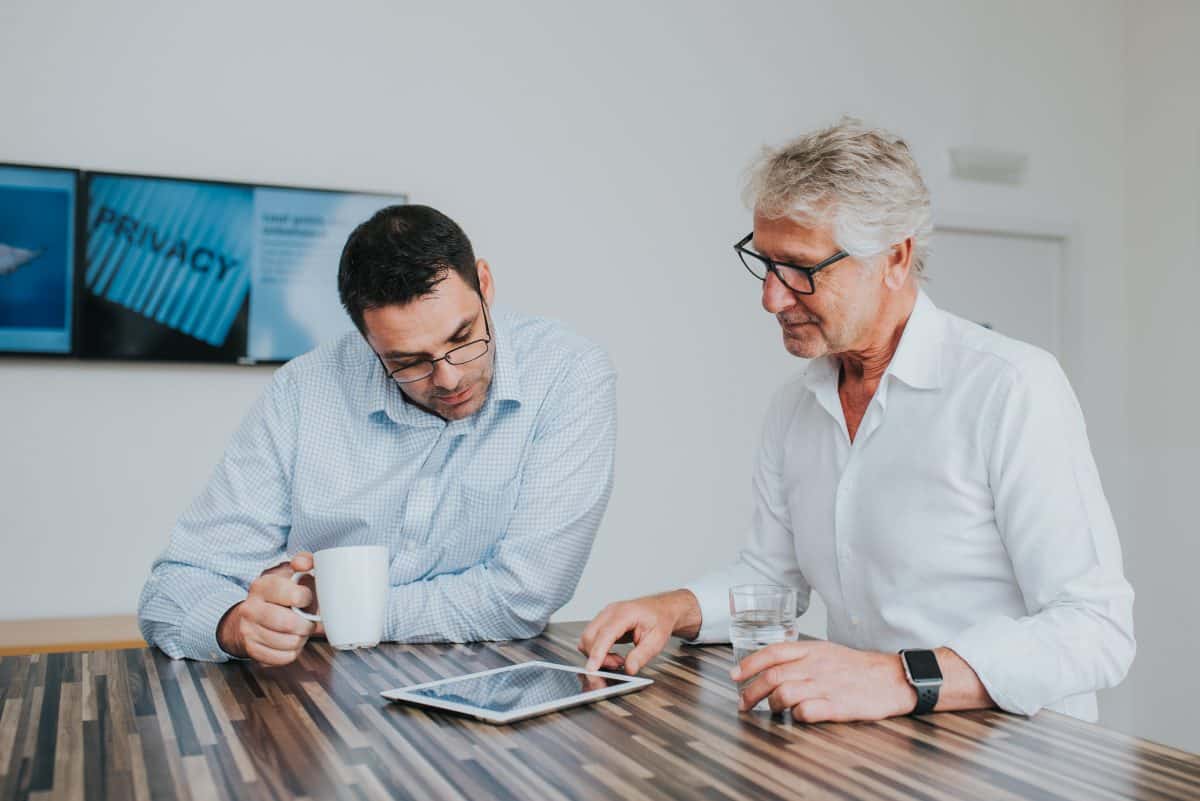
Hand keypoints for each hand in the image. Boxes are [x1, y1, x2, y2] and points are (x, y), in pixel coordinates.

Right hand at [217, 553, 322, 665]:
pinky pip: (284, 657)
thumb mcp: (290, 572)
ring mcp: (249, 631)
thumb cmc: (279, 594)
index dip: (306, 599)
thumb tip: (304, 563)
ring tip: (299, 630)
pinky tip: (290, 641)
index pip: (293, 595)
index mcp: (262, 586)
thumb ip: (303, 561)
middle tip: (308, 620)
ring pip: (289, 642)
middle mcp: (250, 609)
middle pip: (289, 623)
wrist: (251, 615)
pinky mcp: (252, 650)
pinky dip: (293, 651)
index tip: (306, 599)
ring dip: (301, 638)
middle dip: (306, 624)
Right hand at [577, 589, 701, 674]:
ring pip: (587, 638)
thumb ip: (642, 655)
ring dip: (597, 654)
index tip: (592, 668)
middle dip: (598, 657)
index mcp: (625, 613)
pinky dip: (597, 650)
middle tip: (618, 665)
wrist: (661, 609)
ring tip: (617, 660)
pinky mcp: (602, 622)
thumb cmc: (659, 619)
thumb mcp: (657, 640)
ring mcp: (604, 615)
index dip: (597, 653)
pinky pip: (591, 638)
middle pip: (590, 636)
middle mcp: (610, 612)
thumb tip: (629, 669)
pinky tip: (612, 654)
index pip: (605, 634)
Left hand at [732, 641, 918, 721]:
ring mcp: (826, 686)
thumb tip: (771, 665)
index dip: (749, 664)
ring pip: (784, 693)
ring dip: (771, 704)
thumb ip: (800, 656)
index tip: (735, 676)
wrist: (891, 678)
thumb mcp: (826, 651)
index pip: (772, 653)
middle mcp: (815, 666)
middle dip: (751, 691)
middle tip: (743, 703)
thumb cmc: (857, 667)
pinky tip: (797, 716)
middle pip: (772, 676)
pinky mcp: (838, 706)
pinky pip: (806, 712)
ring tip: (771, 710)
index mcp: (812, 650)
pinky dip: (796, 716)